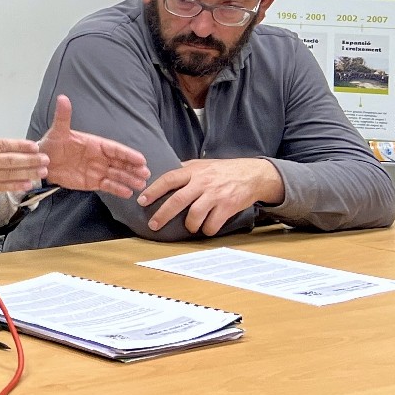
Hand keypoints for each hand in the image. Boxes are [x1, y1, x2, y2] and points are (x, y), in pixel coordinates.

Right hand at [0, 111, 47, 200]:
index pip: (3, 144)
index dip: (20, 145)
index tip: (34, 145)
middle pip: (11, 160)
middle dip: (30, 160)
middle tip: (46, 159)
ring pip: (9, 174)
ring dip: (27, 173)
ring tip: (42, 172)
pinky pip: (1, 187)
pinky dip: (15, 186)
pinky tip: (27, 185)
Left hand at [36, 95, 150, 196]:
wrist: (43, 163)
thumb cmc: (52, 144)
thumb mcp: (58, 131)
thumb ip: (63, 117)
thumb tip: (63, 98)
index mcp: (95, 144)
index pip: (115, 149)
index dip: (128, 154)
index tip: (141, 159)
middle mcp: (100, 157)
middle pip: (121, 162)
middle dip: (133, 168)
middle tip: (146, 174)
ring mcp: (97, 170)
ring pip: (117, 175)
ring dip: (129, 179)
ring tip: (141, 185)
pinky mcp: (92, 182)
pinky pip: (107, 186)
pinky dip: (117, 189)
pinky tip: (127, 193)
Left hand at [135, 158, 283, 234]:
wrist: (253, 174)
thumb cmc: (222, 170)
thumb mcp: (201, 164)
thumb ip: (183, 169)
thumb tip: (160, 173)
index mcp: (193, 171)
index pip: (169, 179)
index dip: (153, 190)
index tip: (141, 201)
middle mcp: (203, 182)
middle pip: (178, 200)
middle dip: (163, 214)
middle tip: (153, 225)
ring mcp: (216, 195)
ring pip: (195, 215)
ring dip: (189, 225)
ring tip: (189, 227)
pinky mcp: (228, 206)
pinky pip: (213, 224)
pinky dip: (207, 230)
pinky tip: (206, 229)